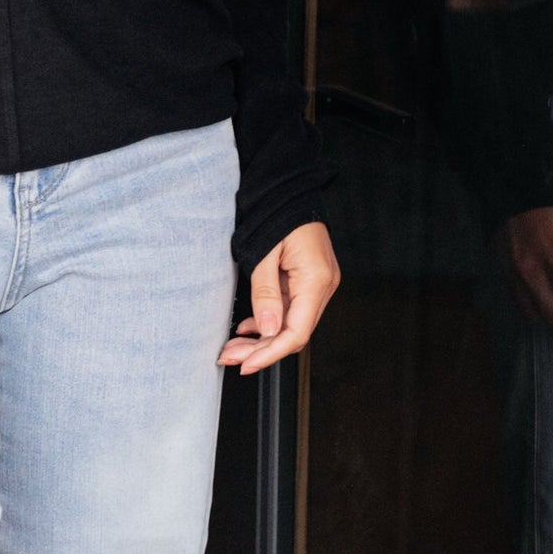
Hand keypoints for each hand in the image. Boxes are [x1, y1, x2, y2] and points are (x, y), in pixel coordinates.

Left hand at [219, 220, 339, 374]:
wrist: (288, 188)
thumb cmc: (277, 212)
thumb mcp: (263, 254)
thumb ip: (265, 294)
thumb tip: (268, 330)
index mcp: (316, 279)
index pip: (296, 333)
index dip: (270, 354)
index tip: (246, 364)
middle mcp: (323, 284)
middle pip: (293, 332)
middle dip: (260, 349)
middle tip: (229, 357)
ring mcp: (319, 283)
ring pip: (291, 323)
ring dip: (263, 338)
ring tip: (233, 347)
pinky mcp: (310, 280)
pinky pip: (291, 309)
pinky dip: (269, 321)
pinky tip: (248, 328)